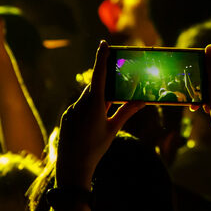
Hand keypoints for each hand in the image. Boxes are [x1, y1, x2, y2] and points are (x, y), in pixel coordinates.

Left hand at [54, 41, 143, 188]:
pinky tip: (95, 117)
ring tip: (109, 102)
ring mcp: (72, 110)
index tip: (104, 43)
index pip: (99, 75)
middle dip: (105, 81)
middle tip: (116, 74)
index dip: (101, 58)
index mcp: (94, 104)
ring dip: (98, 96)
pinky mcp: (67, 117)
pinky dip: (89, 106)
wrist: (72, 167)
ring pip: (87, 96)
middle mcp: (80, 103)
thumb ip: (126, 112)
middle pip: (95, 85)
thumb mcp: (113, 129)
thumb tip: (143, 100)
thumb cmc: (95, 149)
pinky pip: (80, 106)